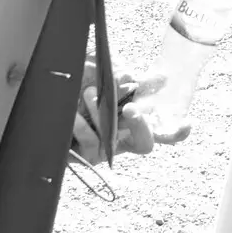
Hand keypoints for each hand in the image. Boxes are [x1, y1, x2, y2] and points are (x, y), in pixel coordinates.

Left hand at [70, 63, 190, 161]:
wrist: (44, 107)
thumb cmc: (80, 89)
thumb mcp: (105, 77)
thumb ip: (127, 78)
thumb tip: (152, 78)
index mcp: (134, 119)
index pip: (164, 131)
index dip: (177, 132)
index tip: (187, 124)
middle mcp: (124, 138)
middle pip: (144, 141)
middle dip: (140, 124)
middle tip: (132, 109)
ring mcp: (105, 149)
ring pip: (112, 138)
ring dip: (103, 114)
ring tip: (90, 94)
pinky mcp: (85, 155)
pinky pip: (87, 141)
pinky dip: (81, 125)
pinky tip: (73, 114)